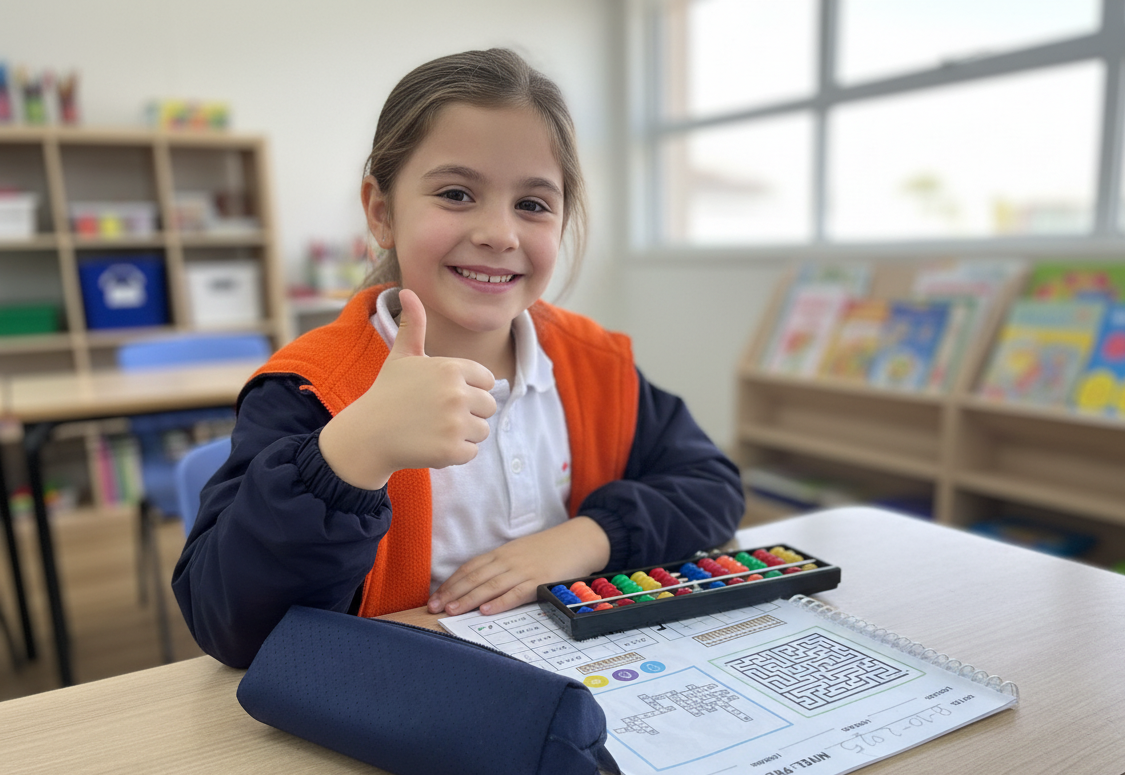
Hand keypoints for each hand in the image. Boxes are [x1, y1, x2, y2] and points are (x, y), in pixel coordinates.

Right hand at [319, 289, 496, 488]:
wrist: (367, 434)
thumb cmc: (388, 392)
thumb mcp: (401, 356)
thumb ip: (413, 325)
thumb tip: (407, 290)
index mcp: (451, 368)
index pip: (486, 380)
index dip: (468, 388)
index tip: (442, 394)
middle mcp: (456, 393)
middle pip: (488, 406)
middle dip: (468, 412)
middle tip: (436, 415)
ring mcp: (455, 423)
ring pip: (481, 430)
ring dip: (462, 434)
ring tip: (433, 429)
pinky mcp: (452, 450)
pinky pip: (471, 452)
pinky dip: (454, 453)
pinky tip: (431, 445)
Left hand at [428, 517, 610, 615]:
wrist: (579, 540)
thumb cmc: (549, 550)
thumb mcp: (521, 553)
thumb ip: (501, 566)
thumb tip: (479, 585)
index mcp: (502, 553)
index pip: (470, 568)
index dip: (451, 583)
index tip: (435, 597)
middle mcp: (509, 560)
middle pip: (475, 577)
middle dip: (452, 593)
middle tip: (434, 607)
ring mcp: (524, 570)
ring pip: (491, 585)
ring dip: (469, 599)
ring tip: (452, 611)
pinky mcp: (540, 580)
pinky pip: (517, 593)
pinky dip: (500, 602)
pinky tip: (486, 610)